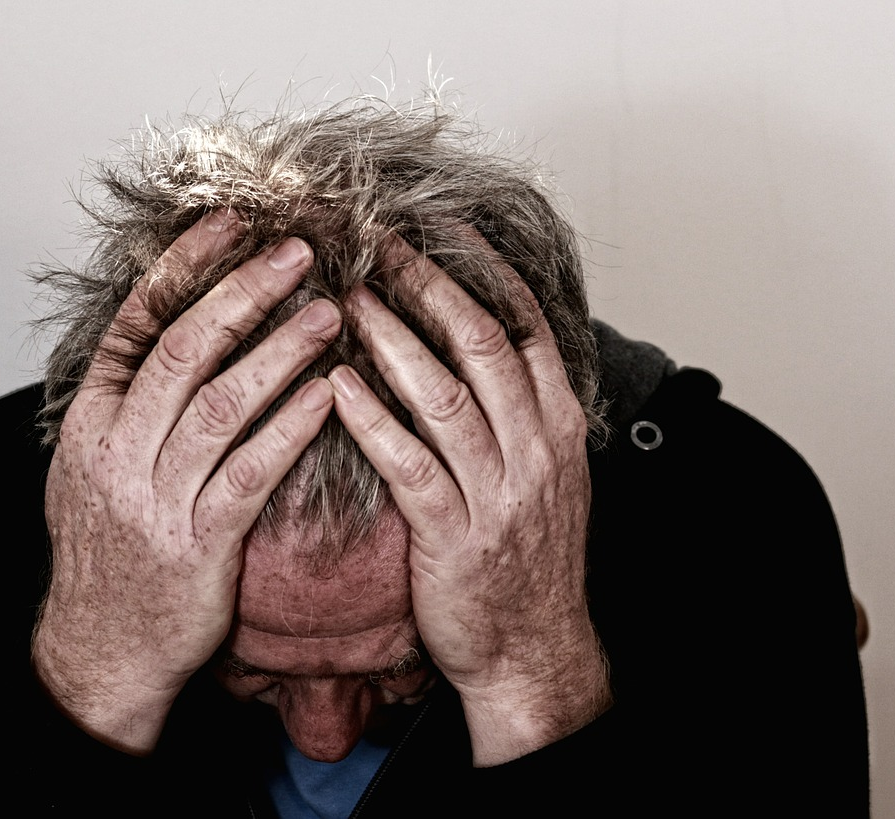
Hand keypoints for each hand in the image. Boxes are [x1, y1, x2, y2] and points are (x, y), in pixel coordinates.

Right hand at [32, 212, 340, 753]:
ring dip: (280, 351)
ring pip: (222, 403)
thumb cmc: (110, 554)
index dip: (184, 266)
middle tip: (298, 251)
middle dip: (243, 292)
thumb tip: (161, 332)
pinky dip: (292, 427)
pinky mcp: (200, 541)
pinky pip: (252, 472)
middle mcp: (118, 450)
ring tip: (329, 312)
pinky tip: (330, 393)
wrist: (103, 647)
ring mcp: (156, 496)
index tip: (229, 221)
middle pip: (184, 349)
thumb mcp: (89, 470)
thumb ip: (123, 404)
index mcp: (91, 422)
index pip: (135, 322)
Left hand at [329, 237, 610, 765]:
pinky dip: (372, 420)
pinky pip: (409, 464)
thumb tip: (479, 340)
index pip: (527, 326)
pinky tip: (336, 384)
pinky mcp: (454, 535)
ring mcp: (497, 492)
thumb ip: (520, 408)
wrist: (532, 647)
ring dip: (392, 339)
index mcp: (558, 425)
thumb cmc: (524, 555)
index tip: (440, 225)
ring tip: (346, 297)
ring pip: (445, 395)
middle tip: (379, 241)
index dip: (482, 269)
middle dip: (430, 285)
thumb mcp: (545, 473)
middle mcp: (535, 449)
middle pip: (482, 344)